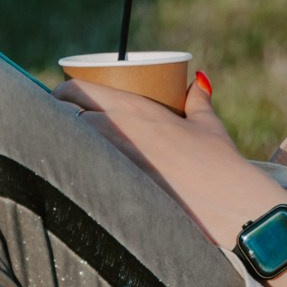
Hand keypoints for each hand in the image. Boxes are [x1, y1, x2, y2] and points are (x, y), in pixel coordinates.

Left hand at [74, 69, 277, 244]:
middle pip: (64, 116)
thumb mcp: (207, 126)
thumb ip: (197, 100)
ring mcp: (112, 164)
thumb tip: (197, 81)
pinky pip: (81, 175)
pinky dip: (77, 172)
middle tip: (63, 123)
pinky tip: (81, 179)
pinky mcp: (113, 192)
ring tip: (69, 149)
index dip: (63, 91)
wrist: (228, 205)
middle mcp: (116, 132)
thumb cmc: (220, 163)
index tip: (63, 96)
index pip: (77, 90)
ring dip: (65, 144)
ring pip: (68, 145)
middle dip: (59, 117)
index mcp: (134, 109)